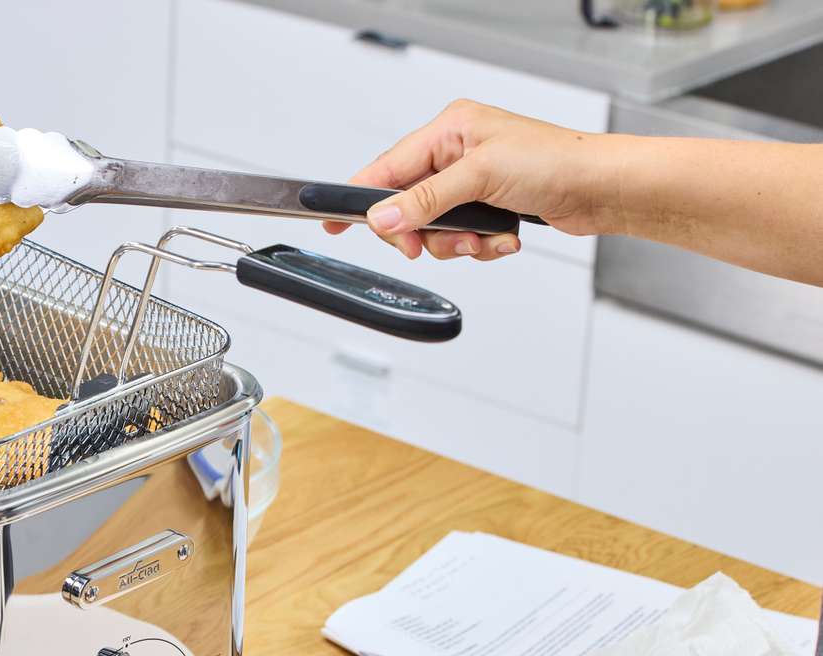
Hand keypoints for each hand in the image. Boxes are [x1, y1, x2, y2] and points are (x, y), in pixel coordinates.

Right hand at [324, 99, 612, 261]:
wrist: (602, 189)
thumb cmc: (556, 162)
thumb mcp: (479, 177)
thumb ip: (425, 200)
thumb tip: (383, 216)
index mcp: (449, 130)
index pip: (387, 167)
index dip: (360, 197)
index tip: (333, 221)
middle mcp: (457, 154)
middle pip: (407, 206)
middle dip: (423, 231)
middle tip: (429, 244)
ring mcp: (472, 183)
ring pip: (434, 229)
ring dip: (456, 243)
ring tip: (484, 238)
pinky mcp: (488, 208)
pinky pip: (461, 238)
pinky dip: (480, 245)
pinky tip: (502, 238)